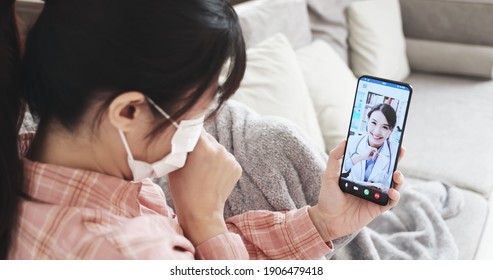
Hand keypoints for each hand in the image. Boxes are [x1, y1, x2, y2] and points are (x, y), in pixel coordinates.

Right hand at [168, 131, 241, 245]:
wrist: (201, 213)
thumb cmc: (183, 189)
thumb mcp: (175, 164)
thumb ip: (181, 146)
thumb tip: (183, 133)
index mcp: (202, 145)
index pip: (195, 128)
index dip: (189, 134)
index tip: (185, 139)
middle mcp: (219, 148)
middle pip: (208, 138)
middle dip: (201, 145)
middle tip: (193, 160)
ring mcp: (230, 158)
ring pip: (217, 149)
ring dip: (211, 154)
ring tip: (203, 171)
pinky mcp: (237, 167)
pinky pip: (226, 159)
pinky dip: (220, 164)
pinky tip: (212, 176)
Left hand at [308, 140, 405, 241]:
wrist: (327, 219)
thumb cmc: (328, 198)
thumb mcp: (329, 175)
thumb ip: (335, 158)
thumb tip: (344, 141)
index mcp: (361, 175)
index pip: (375, 161)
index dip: (385, 152)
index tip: (392, 141)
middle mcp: (370, 184)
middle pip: (388, 170)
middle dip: (397, 160)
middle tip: (401, 151)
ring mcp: (375, 196)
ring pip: (394, 185)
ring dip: (399, 179)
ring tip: (397, 174)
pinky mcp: (377, 208)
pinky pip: (391, 201)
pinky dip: (395, 196)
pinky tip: (391, 191)